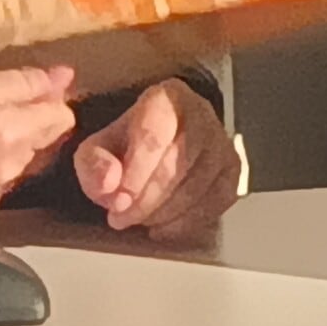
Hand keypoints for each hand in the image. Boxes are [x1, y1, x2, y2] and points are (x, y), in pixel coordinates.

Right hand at [0, 64, 77, 221]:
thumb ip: (22, 82)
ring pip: (21, 167)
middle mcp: (9, 167)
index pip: (61, 119)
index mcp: (10, 130)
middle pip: (44, 145)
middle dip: (33, 128)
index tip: (37, 95)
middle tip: (2, 113)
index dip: (52, 104)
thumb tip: (63, 77)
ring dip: (12, 151)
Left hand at [70, 77, 240, 241]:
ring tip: (140, 220)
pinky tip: (165, 227)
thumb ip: (93, 164)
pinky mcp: (233, 168)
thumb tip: (109, 186)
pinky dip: (188, 222)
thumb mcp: (98, 148)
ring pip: (198, 185)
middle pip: (178, 163)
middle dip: (146, 200)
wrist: (164, 141)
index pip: (154, 136)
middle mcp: (202, 113)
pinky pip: (217, 200)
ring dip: (164, 213)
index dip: (135, 175)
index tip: (117, 204)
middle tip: (121, 219)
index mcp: (166, 98)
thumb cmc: (128, 145)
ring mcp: (222, 141)